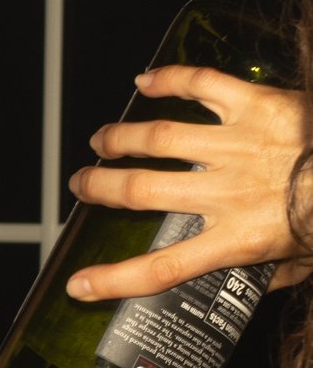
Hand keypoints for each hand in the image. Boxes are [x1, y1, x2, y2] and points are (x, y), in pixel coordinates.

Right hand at [67, 65, 310, 300]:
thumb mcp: (310, 262)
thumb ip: (277, 274)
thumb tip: (255, 288)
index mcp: (240, 239)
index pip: (161, 268)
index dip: (113, 280)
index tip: (78, 284)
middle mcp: (227, 193)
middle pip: (140, 192)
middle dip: (99, 189)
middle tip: (82, 185)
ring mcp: (238, 145)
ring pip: (159, 138)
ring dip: (121, 139)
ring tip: (102, 141)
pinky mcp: (257, 106)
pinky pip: (203, 85)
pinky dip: (169, 79)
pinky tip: (146, 80)